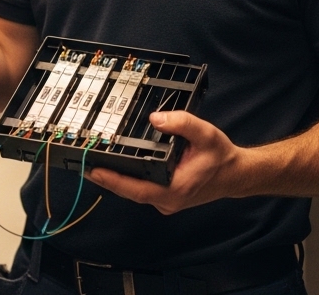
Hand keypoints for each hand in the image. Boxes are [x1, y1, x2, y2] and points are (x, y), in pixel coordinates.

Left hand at [84, 111, 249, 214]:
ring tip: (93, 164)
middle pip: (129, 192)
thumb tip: (156, 118)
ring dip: (116, 180)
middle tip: (83, 164)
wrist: (235, 174)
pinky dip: (128, 179)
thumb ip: (182, 123)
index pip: (135, 188)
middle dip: (106, 179)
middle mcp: (167, 200)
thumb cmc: (221, 158)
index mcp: (174, 190)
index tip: (92, 171)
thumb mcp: (205, 135)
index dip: (112, 180)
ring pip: (134, 192)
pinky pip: (142, 189)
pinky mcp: (166, 196)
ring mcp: (166, 200)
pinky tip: (116, 168)